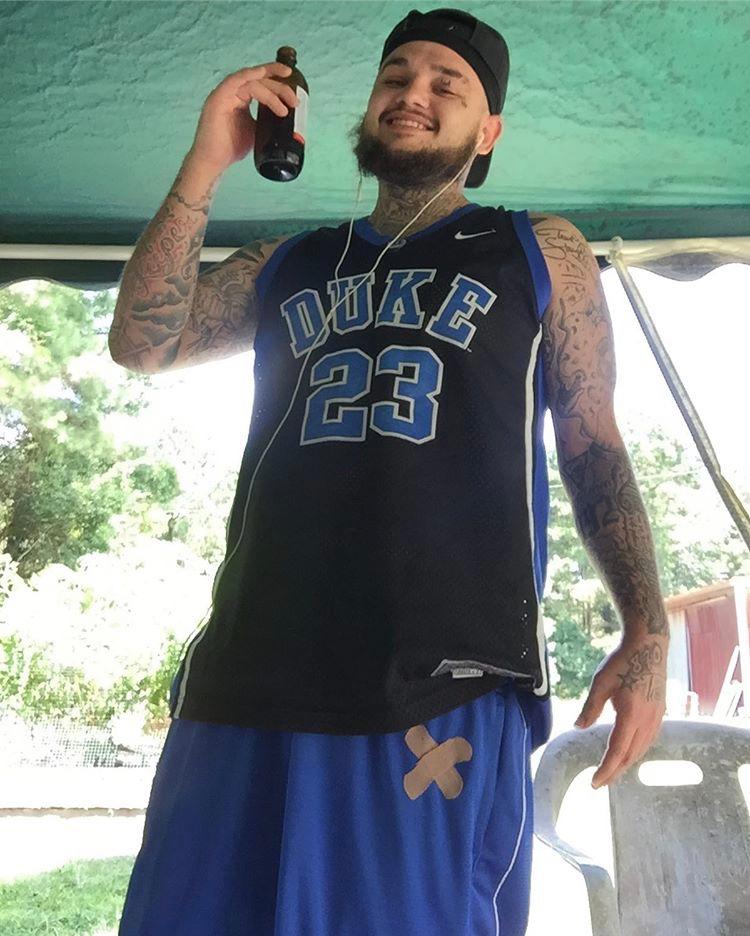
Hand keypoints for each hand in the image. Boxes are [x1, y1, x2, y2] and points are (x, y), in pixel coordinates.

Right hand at [189, 62, 299, 172]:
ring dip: (271, 90)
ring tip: (285, 105)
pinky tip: (261, 75)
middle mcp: (232, 93)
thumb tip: (286, 121)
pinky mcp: (218, 98)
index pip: (261, 83)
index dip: (277, 82)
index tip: (295, 92)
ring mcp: (225, 94)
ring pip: (251, 82)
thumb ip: (266, 121)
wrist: (213, 162)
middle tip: (295, 101)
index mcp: (240, 98)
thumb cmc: (230, 148)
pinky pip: (234, 81)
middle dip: (279, 87)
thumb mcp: (255, 132)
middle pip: (259, 80)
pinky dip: (248, 76)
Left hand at [574, 635, 667, 787]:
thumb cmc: (622, 661)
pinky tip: (628, 750)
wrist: (649, 646)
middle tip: (600, 782)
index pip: (617, 752)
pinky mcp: (660, 712)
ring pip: (642, 749)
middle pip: (631, 756)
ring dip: (627, 762)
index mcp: (631, 715)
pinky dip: (637, 751)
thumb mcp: (600, 683)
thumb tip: (578, 728)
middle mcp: (648, 721)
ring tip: (611, 770)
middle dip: (615, 771)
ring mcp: (657, 717)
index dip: (606, 770)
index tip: (594, 783)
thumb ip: (590, 708)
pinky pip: (649, 739)